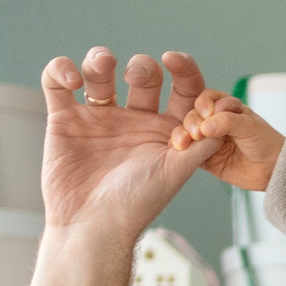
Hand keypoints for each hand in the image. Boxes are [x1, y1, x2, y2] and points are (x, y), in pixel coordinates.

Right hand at [37, 49, 220, 245]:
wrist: (92, 226)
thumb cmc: (137, 203)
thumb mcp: (177, 170)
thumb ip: (203, 142)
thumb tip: (228, 116)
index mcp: (164, 130)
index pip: (179, 90)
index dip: (183, 70)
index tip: (176, 60)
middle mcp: (133, 120)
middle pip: (141, 77)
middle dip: (143, 68)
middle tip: (138, 74)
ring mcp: (98, 118)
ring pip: (99, 73)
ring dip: (99, 60)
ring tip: (102, 64)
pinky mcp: (64, 119)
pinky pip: (57, 84)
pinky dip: (60, 70)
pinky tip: (71, 79)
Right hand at [175, 89, 285, 192]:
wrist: (272, 170)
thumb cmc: (266, 142)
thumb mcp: (250, 126)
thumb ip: (227, 122)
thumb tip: (204, 126)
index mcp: (226, 107)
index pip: (208, 98)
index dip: (204, 103)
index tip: (207, 112)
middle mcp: (214, 121)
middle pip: (194, 114)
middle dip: (193, 120)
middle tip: (198, 132)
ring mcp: (207, 139)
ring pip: (188, 132)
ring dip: (184, 134)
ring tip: (188, 141)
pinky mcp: (203, 157)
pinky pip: (189, 151)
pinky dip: (184, 150)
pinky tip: (182, 149)